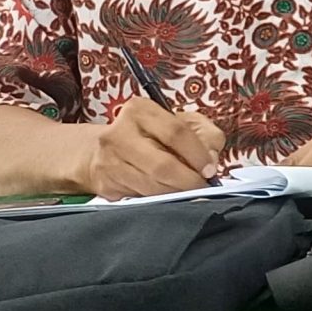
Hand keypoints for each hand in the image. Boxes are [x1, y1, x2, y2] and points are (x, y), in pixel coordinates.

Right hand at [81, 97, 225, 199]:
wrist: (100, 151)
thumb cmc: (149, 134)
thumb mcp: (179, 121)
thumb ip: (204, 134)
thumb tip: (211, 159)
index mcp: (139, 111)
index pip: (176, 132)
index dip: (198, 154)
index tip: (210, 169)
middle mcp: (118, 134)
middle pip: (162, 165)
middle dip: (188, 180)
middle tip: (201, 185)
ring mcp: (108, 162)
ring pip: (152, 187)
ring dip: (176, 193)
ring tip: (187, 190)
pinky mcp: (106, 185)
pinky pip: (140, 198)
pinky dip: (159, 199)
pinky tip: (166, 193)